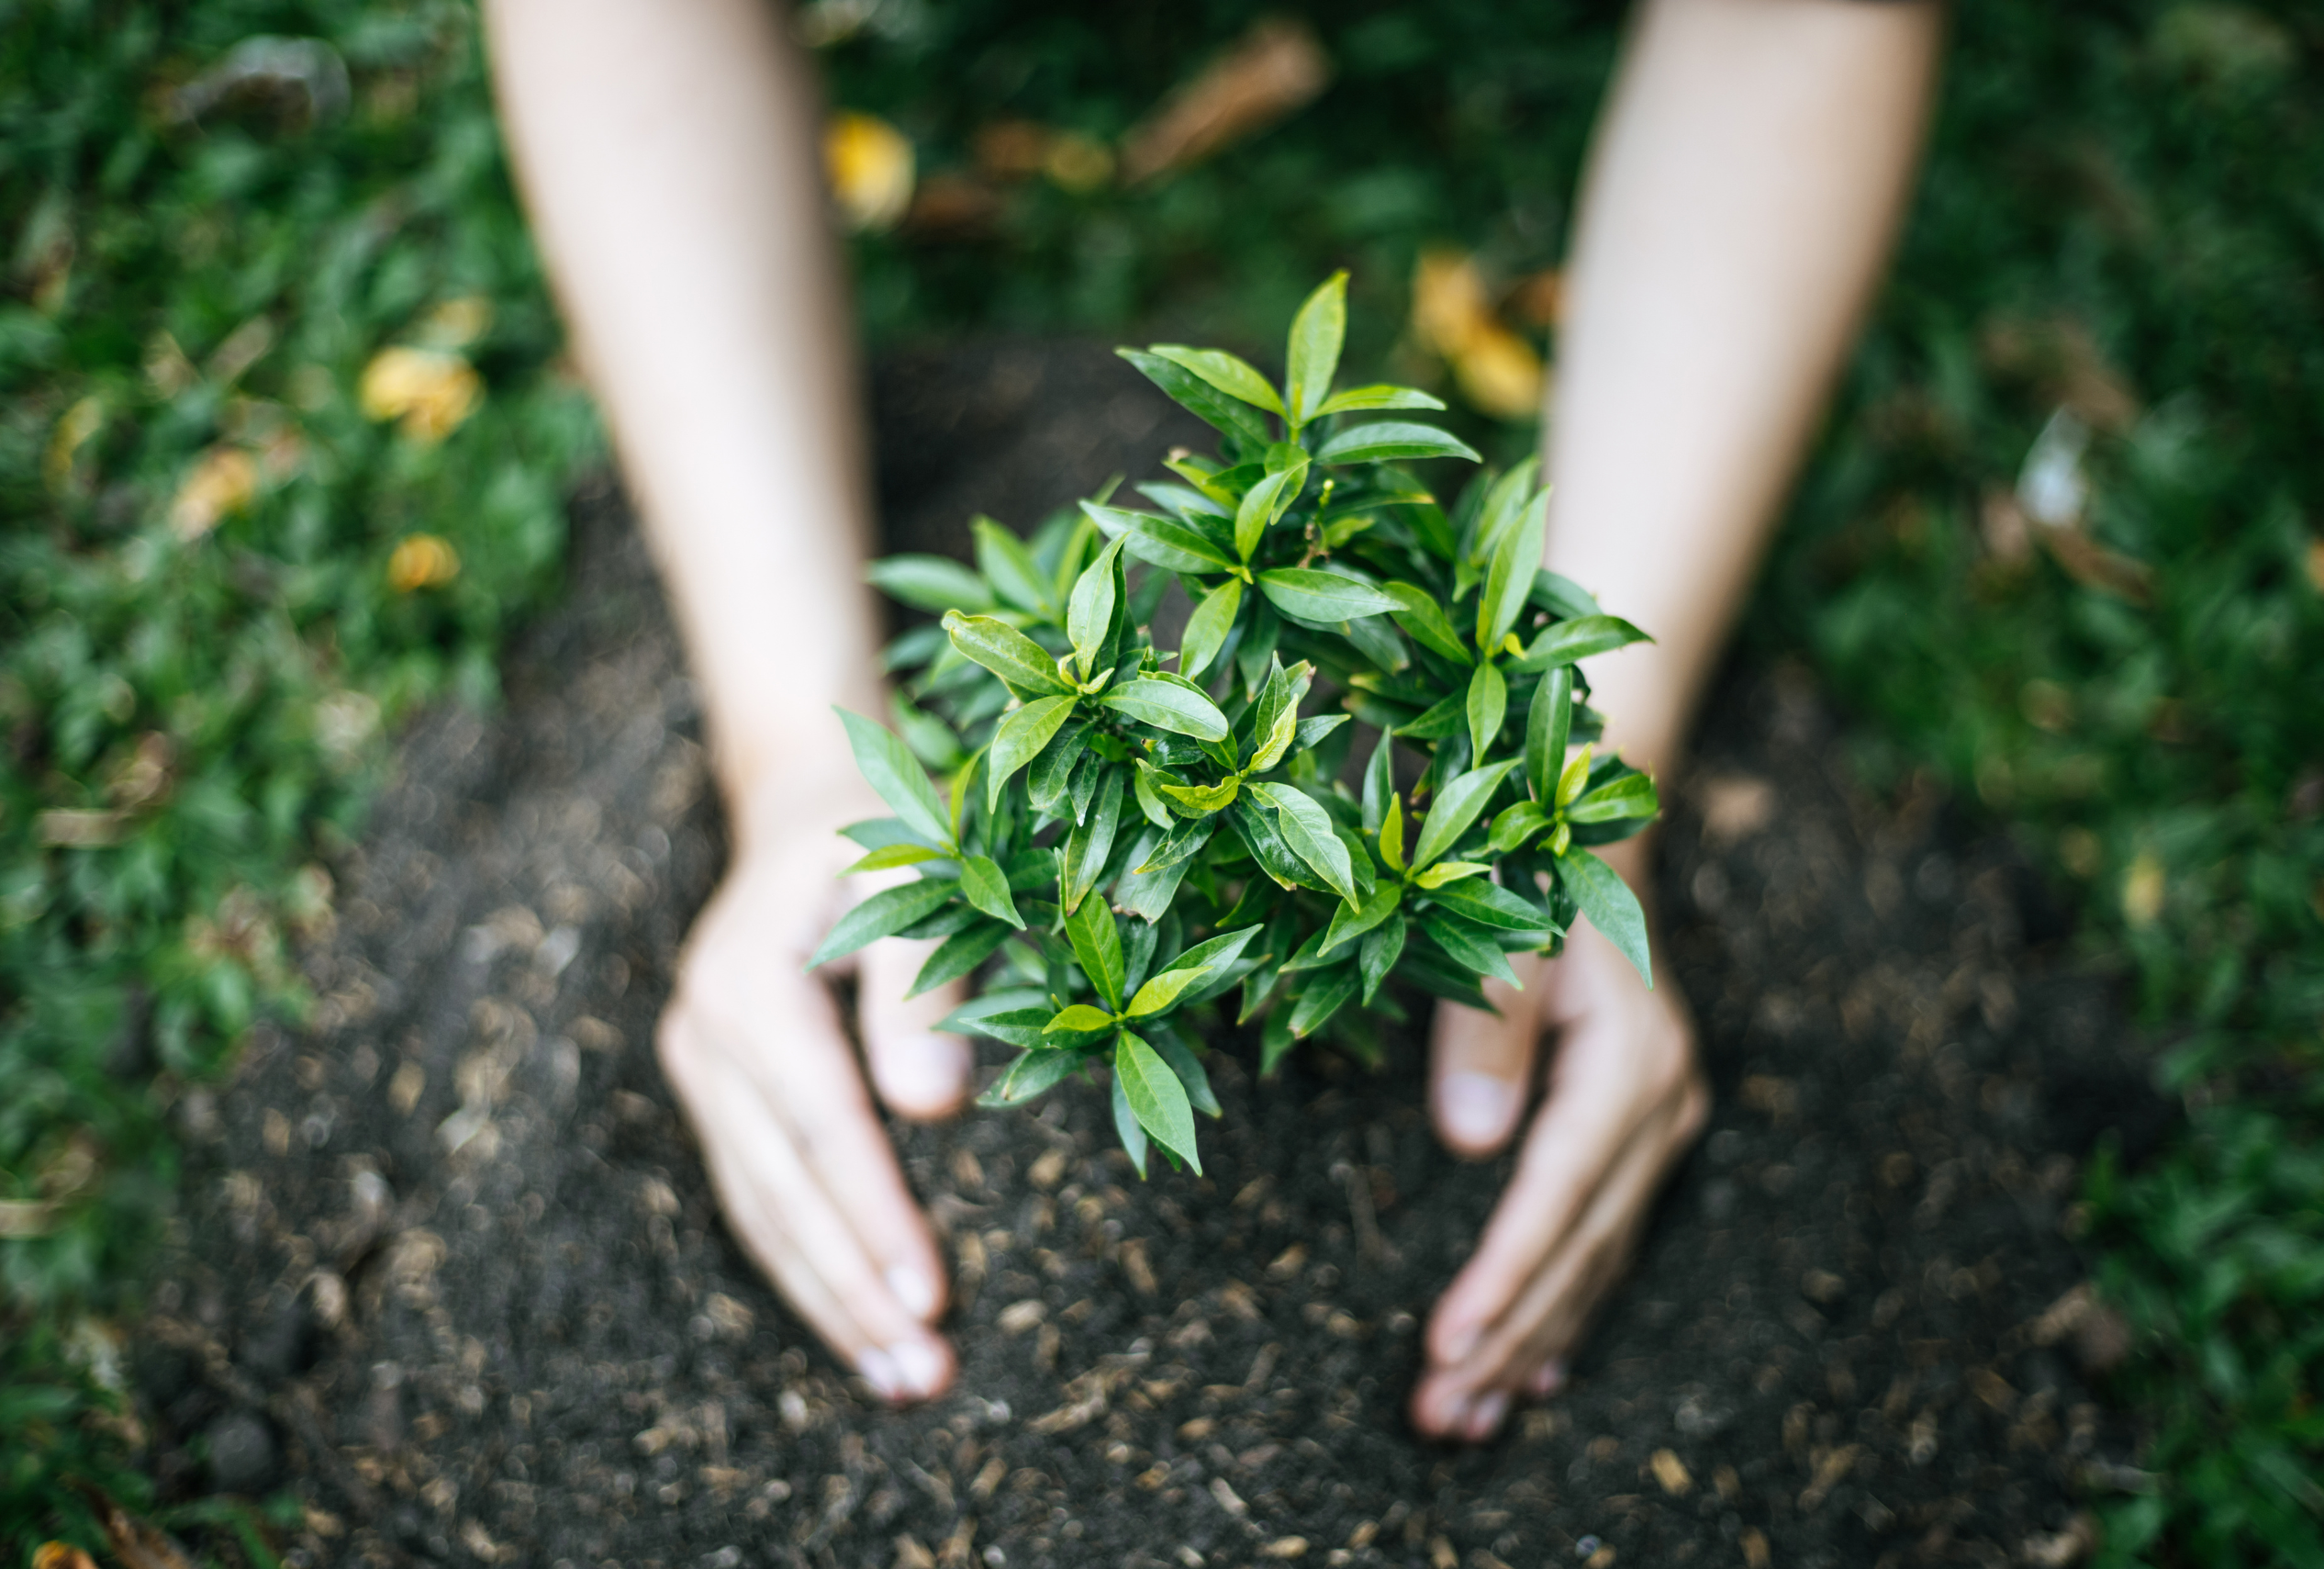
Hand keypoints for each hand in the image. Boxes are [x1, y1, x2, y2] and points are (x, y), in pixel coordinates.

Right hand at [655, 778, 971, 1401]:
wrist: (807, 803)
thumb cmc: (883, 834)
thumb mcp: (917, 877)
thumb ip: (922, 985)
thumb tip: (932, 1110)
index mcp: (748, 983)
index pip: (821, 1127)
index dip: (875, 1217)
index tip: (932, 1299)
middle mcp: (706, 1036)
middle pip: (781, 1189)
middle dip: (853, 1290)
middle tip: (924, 1376)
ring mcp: (702, 1070)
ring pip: (760, 1211)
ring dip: (829, 1303)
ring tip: (901, 1382)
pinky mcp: (719, 1094)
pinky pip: (759, 1197)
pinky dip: (806, 1267)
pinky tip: (857, 1328)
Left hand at [1410, 841, 1707, 1440]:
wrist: (1595, 844)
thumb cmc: (1533, 879)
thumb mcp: (1503, 936)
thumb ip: (1488, 1034)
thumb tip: (1469, 1145)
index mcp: (1630, 1065)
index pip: (1556, 1200)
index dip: (1501, 1279)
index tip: (1444, 1349)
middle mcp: (1661, 1107)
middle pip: (1578, 1250)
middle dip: (1506, 1340)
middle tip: (1438, 1417)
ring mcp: (1663, 1125)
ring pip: (1594, 1260)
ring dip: (1532, 1344)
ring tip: (1468, 1421)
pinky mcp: (1645, 1133)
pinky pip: (1606, 1243)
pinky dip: (1567, 1310)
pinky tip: (1538, 1374)